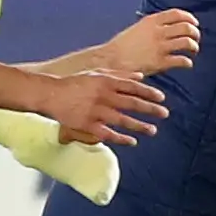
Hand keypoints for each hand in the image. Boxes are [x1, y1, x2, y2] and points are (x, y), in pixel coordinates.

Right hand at [33, 65, 171, 143]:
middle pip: (132, 103)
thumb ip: (120, 75)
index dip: (149, 92)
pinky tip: (133, 141)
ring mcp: (96, 111)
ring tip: (153, 130)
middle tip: (164, 113)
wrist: (51, 94)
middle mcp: (104, 96)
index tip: (162, 98)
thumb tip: (141, 77)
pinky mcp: (88, 125)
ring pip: (123, 120)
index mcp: (107, 81)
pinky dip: (122, 138)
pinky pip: (109, 134)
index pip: (133, 87)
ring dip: (140, 126)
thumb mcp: (97, 73)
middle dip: (151, 109)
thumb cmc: (75, 82)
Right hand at [107, 8, 201, 72]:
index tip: (194, 23)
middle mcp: (158, 32)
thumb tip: (169, 26)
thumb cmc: (123, 45)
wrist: (111, 60)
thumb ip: (153, 26)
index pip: (178, 14)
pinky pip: (181, 60)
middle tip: (196, 39)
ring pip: (187, 42)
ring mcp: (160, 47)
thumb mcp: (138, 28)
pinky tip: (187, 64)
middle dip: (195, 33)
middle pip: (186, 27)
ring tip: (193, 50)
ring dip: (194, 46)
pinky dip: (187, 62)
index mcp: (152, 21)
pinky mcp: (160, 62)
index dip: (190, 18)